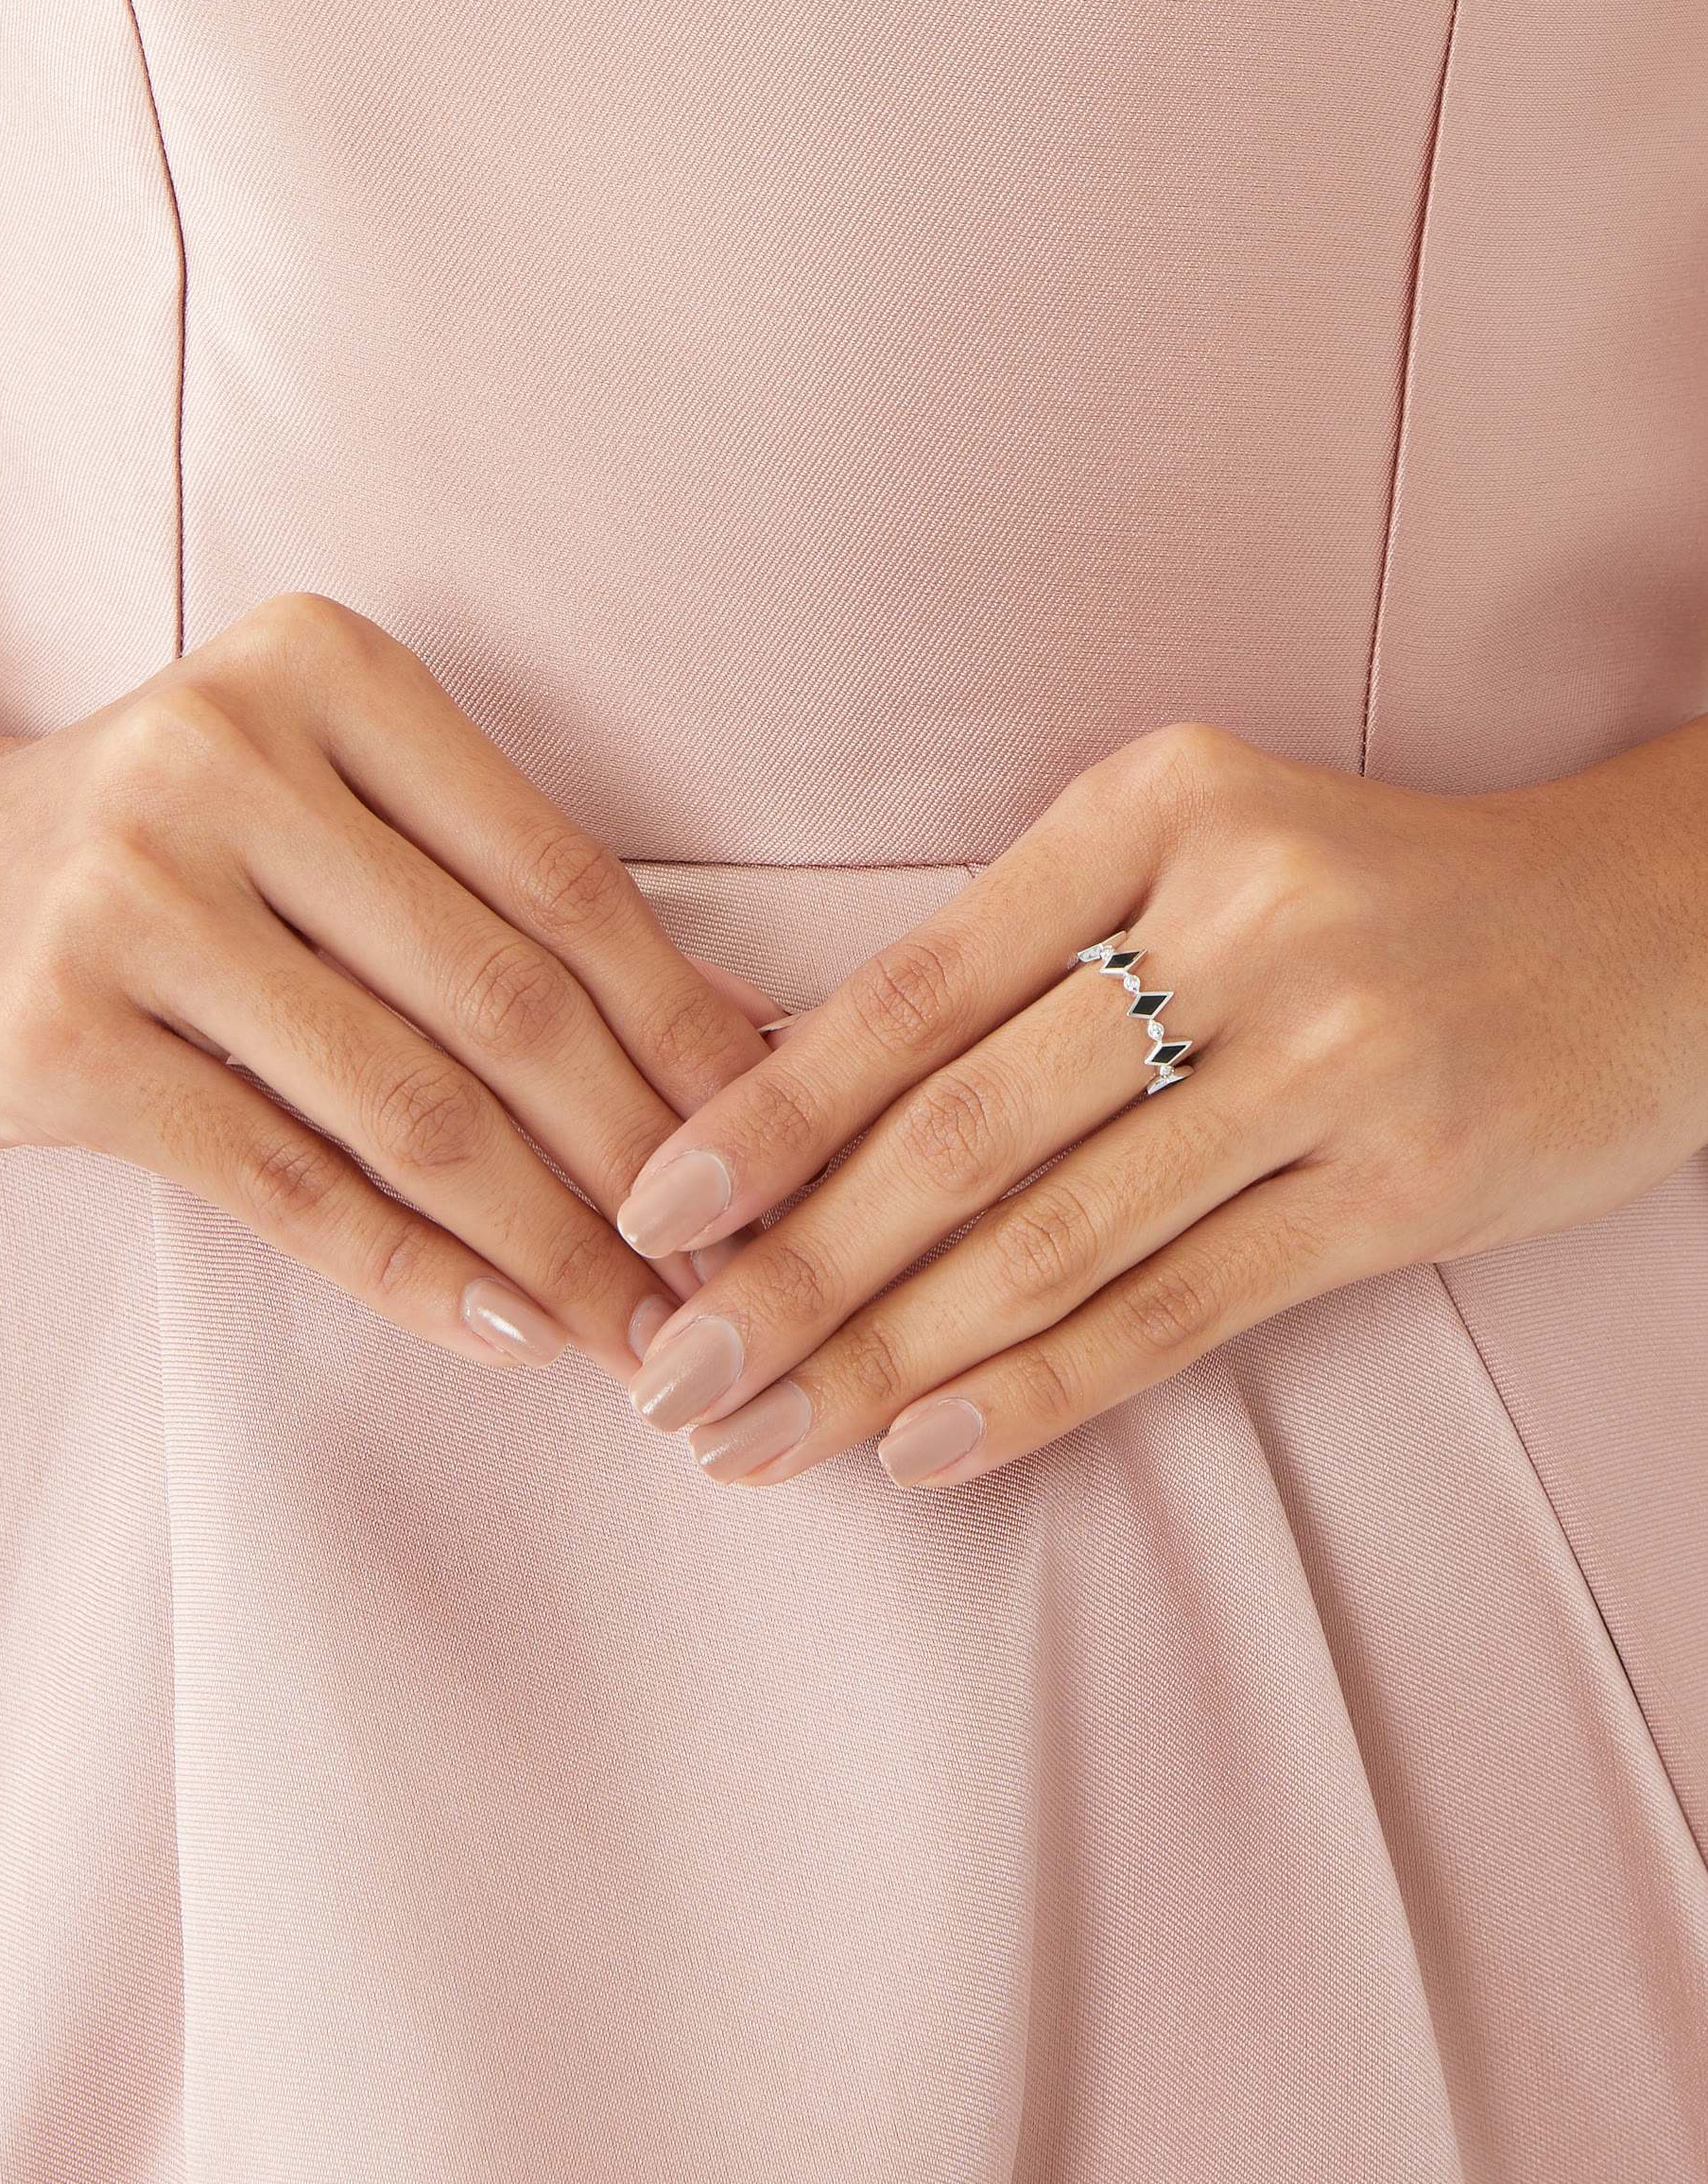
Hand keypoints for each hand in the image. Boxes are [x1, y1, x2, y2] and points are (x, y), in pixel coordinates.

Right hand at [0, 593, 776, 1374]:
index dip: (682, 1027)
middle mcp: (225, 759)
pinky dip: (414, 1274)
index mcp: (327, 671)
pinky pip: (284, 1185)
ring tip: (636, 1327)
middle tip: (725, 1269)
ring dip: (548, 1243)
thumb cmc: (184, 844)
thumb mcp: (338, 805)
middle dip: (637, 1158)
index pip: (560, 877)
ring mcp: (132, 896)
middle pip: (500, 998)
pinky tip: (506, 1332)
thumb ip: (510, 892)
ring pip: (406, 1107)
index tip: (769, 1141)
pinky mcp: (60, 1038)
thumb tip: (740, 1036)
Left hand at [611, 720, 1707, 1486]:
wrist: (1650, 928)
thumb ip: (1019, 960)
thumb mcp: (1197, 859)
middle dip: (793, 1271)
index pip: (915, 987)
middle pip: (964, 1129)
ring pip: (1057, 1240)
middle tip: (671, 1373)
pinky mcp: (1409, 1187)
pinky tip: (927, 1449)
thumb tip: (783, 1097)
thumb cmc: (1373, 899)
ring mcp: (1336, 1054)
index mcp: (1156, 804)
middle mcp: (1243, 913)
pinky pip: (1182, 1312)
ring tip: (763, 1435)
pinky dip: (1040, 1390)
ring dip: (887, 1359)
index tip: (646, 1214)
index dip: (767, 1114)